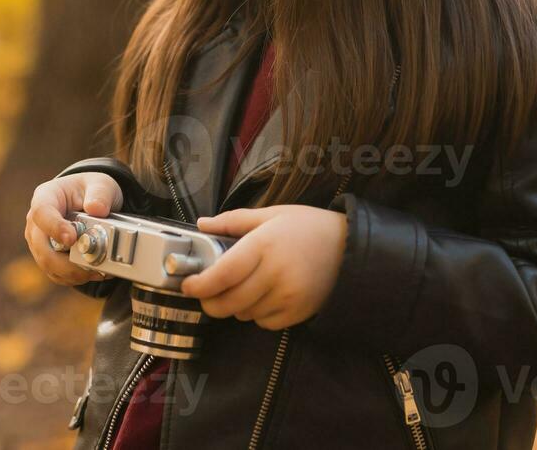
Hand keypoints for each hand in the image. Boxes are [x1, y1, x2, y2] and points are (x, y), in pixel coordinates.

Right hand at [24, 172, 122, 286]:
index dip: (54, 228)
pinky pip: (57, 274)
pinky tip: (96, 273)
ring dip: (74, 273)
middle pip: (41, 248)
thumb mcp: (100, 184)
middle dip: (66, 262)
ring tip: (99, 270)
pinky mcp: (47, 258)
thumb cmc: (89, 190)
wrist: (88, 200)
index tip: (72, 239)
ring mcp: (39, 243)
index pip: (42, 213)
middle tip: (91, 265)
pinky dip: (76, 278)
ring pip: (48, 265)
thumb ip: (100, 193)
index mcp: (45, 197)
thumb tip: (97, 209)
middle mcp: (36, 223)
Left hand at [180, 205, 347, 330]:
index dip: (199, 285)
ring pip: (243, 314)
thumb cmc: (307, 226)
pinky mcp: (298, 313)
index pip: (222, 274)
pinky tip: (265, 296)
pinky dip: (256, 314)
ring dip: (235, 306)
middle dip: (210, 302)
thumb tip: (202, 224)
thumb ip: (233, 221)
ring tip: (245, 287)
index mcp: (264, 245)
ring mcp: (288, 296)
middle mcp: (275, 274)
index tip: (187, 286)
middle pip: (228, 302)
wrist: (349, 246)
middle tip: (206, 293)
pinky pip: (263, 323)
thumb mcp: (271, 214)